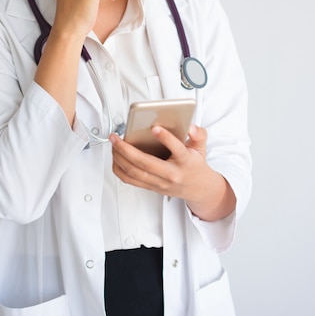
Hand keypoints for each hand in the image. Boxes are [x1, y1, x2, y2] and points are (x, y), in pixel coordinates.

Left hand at [110, 125, 235, 221]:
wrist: (197, 189)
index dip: (166, 138)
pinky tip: (115, 157)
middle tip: (116, 137)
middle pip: (145, 163)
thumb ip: (198, 135)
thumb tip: (190, 126)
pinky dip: (119, 169)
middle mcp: (171, 174)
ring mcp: (159, 183)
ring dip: (119, 158)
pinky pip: (130, 180)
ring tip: (113, 144)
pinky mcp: (151, 187)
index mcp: (185, 162)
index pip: (178, 150)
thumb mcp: (201, 148)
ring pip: (134, 172)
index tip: (155, 127)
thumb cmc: (195, 165)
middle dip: (126, 149)